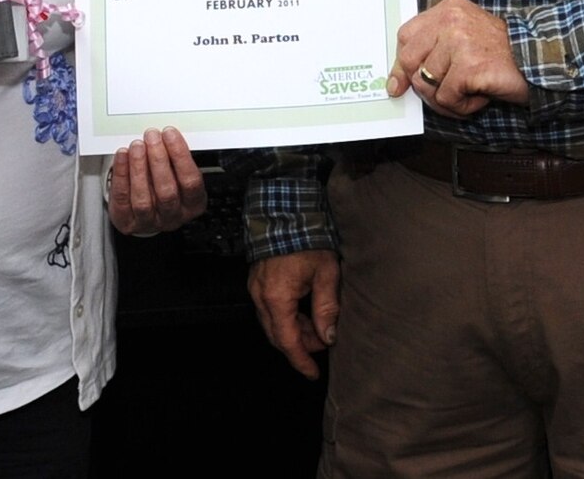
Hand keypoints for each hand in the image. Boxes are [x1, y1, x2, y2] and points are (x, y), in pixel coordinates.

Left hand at [107, 127, 208, 234]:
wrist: (143, 212)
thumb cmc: (164, 186)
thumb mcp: (177, 174)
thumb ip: (174, 158)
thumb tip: (166, 133)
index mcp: (192, 203)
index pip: (191, 181)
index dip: (180, 156)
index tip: (170, 134)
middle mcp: (173, 216)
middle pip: (167, 192)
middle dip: (158, 160)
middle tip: (152, 137)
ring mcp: (149, 222)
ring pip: (143, 199)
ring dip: (139, 168)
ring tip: (137, 146)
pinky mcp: (127, 221)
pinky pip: (122, 199)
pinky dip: (121, 175)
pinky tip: (122, 156)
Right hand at [247, 250, 339, 379]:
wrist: (285, 210)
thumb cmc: (307, 239)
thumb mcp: (326, 273)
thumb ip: (327, 308)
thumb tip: (328, 337)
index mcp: (277, 298)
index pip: (288, 341)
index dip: (301, 360)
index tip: (313, 373)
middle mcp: (261, 296)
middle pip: (277, 335)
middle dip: (299, 345)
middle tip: (322, 344)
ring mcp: (255, 288)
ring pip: (272, 323)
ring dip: (293, 330)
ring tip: (317, 326)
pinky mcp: (256, 280)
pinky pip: (268, 309)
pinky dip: (285, 316)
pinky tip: (303, 311)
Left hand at [386, 0, 530, 115]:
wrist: (540, 60)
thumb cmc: (502, 54)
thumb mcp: (465, 39)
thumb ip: (435, 49)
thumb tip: (400, 80)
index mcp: (448, 10)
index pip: (406, 36)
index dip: (401, 64)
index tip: (399, 83)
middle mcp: (451, 21)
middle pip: (410, 61)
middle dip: (422, 86)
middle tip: (443, 95)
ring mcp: (459, 43)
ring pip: (427, 84)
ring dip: (447, 99)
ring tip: (469, 94)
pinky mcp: (469, 66)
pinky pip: (447, 98)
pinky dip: (462, 106)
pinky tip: (480, 98)